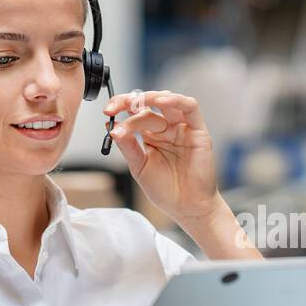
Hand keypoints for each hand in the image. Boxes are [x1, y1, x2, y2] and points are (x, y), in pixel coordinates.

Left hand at [102, 90, 221, 227]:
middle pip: (148, 105)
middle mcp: (167, 128)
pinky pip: (190, 107)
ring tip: (133, 104)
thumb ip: (128, 146)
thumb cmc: (166, 190)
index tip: (107, 112)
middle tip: (113, 109)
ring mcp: (183, 128)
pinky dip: (176, 100)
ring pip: (167, 101)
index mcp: (152, 135)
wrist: (187, 208)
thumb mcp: (139, 166)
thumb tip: (111, 127)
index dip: (120, 107)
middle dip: (129, 103)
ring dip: (149, 97)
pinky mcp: (199, 131)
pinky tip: (161, 101)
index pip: (136, 112)